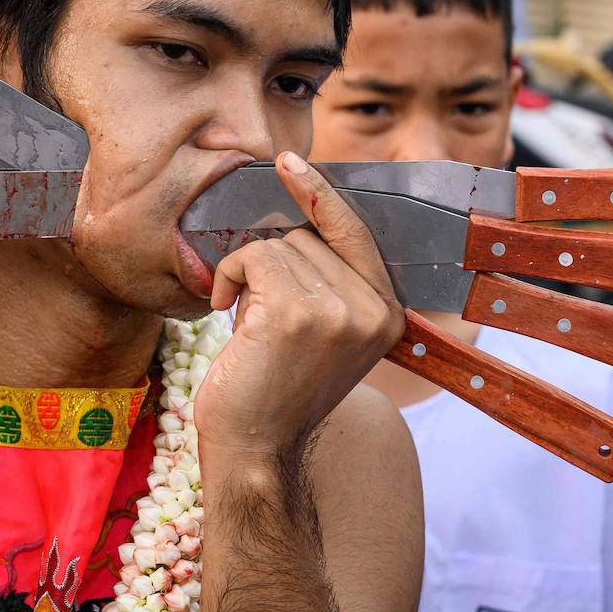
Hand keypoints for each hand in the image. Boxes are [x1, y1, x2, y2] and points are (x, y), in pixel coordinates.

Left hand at [192, 151, 404, 463]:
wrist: (254, 449)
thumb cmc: (275, 391)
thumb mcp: (325, 337)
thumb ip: (331, 286)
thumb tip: (300, 222)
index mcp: (387, 316)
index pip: (357, 233)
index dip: (321, 195)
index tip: (288, 161)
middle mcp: (372, 311)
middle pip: (308, 236)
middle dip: (272, 266)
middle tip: (260, 319)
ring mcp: (338, 311)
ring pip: (278, 245)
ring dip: (248, 275)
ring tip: (248, 326)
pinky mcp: (296, 312)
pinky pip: (253, 256)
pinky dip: (228, 276)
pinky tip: (225, 313)